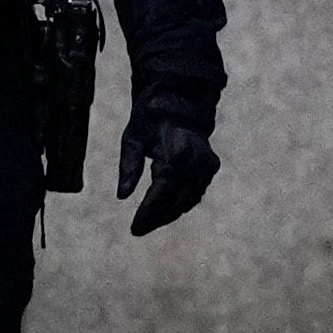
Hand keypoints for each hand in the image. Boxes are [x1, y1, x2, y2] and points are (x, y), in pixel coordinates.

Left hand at [115, 112, 218, 237]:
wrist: (180, 103)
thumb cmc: (151, 120)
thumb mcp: (132, 139)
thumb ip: (128, 168)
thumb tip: (122, 196)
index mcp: (175, 154)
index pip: (161, 193)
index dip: (147, 213)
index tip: (134, 228)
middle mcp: (195, 163)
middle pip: (175, 201)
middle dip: (156, 218)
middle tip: (138, 229)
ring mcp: (206, 166)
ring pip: (187, 201)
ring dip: (168, 214)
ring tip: (148, 223)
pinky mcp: (211, 167)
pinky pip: (195, 193)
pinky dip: (180, 204)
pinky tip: (165, 211)